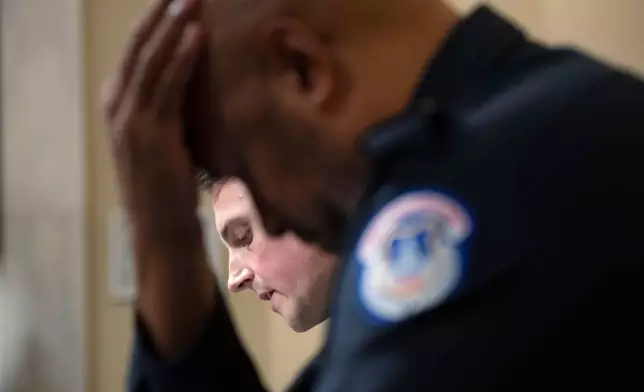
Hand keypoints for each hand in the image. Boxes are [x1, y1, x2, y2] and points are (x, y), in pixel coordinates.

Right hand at [103, 0, 215, 356]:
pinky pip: (167, 86)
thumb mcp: (163, 141)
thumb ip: (168, 109)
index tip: (174, 0)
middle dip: (160, 14)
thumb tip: (194, 82)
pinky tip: (194, 34)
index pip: (135, 53)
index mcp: (119, 105)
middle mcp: (117, 107)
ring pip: (150, 61)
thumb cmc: (167, 186)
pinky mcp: (151, 134)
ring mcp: (131, 120)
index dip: (153, 23)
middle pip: (138, 49)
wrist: (160, 228)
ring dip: (172, 26)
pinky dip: (180, 58)